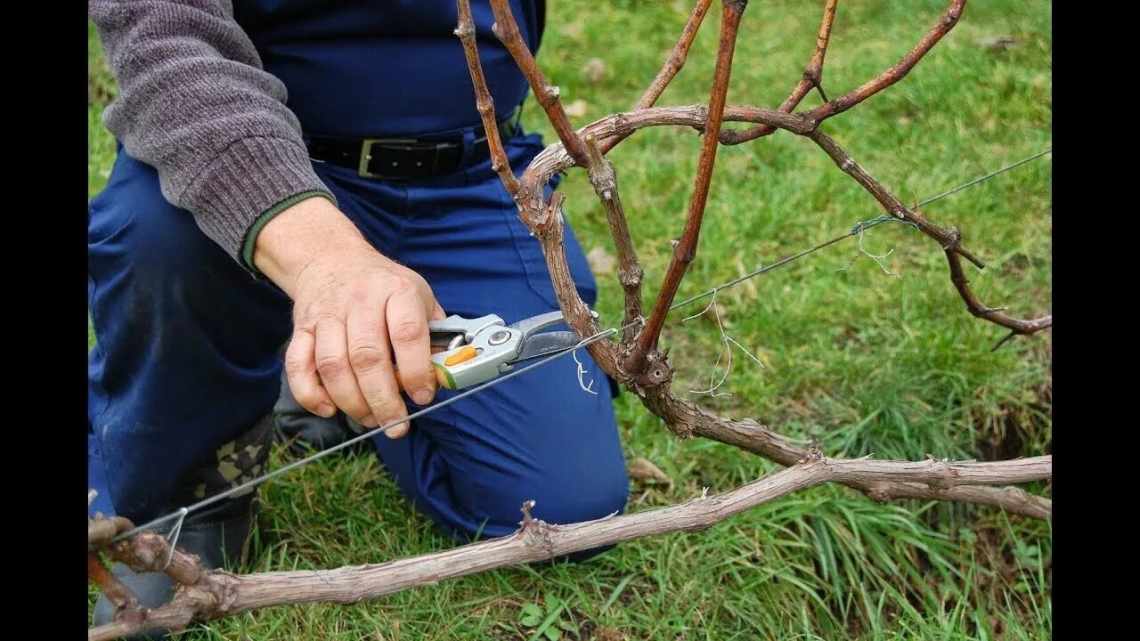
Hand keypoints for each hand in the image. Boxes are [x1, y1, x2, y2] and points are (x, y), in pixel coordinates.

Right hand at [254, 197, 444, 437]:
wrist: (333, 259)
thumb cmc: (384, 286)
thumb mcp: (419, 296)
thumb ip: (434, 334)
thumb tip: (444, 376)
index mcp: (397, 291)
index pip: (407, 332)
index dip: (416, 370)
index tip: (422, 397)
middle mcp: (360, 300)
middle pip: (367, 357)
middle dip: (383, 399)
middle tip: (396, 425)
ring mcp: (327, 314)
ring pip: (333, 365)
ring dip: (351, 402)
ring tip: (370, 420)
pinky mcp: (302, 328)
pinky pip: (298, 365)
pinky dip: (310, 393)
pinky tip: (329, 409)